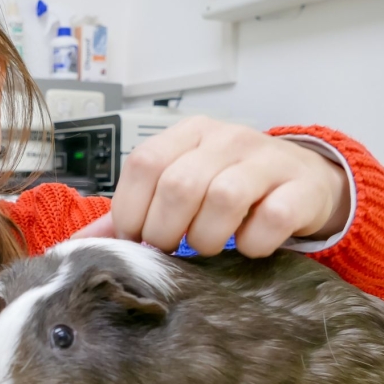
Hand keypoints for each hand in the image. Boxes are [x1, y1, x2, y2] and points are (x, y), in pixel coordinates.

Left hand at [73, 116, 349, 257]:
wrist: (306, 181)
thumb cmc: (232, 187)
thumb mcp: (182, 186)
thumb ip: (134, 213)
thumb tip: (76, 246)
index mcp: (189, 133)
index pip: (144, 163)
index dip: (132, 209)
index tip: (137, 238)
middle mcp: (226, 138)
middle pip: (179, 185)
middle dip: (165, 231)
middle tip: (171, 250)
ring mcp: (267, 159)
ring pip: (223, 199)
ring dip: (207, 238)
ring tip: (208, 247)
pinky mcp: (302, 187)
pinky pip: (271, 220)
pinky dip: (253, 244)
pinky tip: (250, 247)